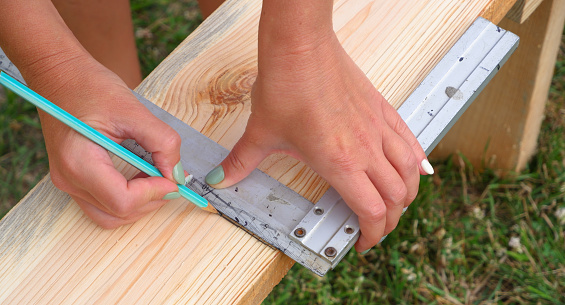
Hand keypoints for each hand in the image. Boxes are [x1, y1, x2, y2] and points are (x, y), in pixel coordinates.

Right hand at [27, 55, 184, 227]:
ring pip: (111, 216)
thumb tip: (176, 173)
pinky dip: (127, 199)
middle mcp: (69, 179)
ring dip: (140, 203)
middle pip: (119, 213)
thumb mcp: (134, 110)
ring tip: (156, 177)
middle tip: (170, 178)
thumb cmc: (91, 87)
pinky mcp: (73, 179)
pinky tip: (141, 177)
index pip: (123, 201)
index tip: (173, 178)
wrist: (59, 76)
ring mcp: (67, 182)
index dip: (155, 193)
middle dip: (151, 200)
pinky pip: (103, 204)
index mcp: (79, 162)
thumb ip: (162, 142)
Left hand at [206, 30, 430, 251]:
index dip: (372, 234)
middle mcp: (366, 149)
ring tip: (397, 203)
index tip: (363, 242)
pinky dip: (417, 159)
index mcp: (340, 162)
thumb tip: (218, 178)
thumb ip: (241, 162)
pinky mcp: (382, 109)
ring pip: (410, 171)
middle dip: (389, 220)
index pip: (371, 211)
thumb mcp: (261, 132)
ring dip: (407, 193)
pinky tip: (417, 166)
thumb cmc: (285, 85)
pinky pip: (410, 140)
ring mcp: (378, 128)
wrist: (301, 46)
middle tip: (376, 227)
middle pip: (396, 197)